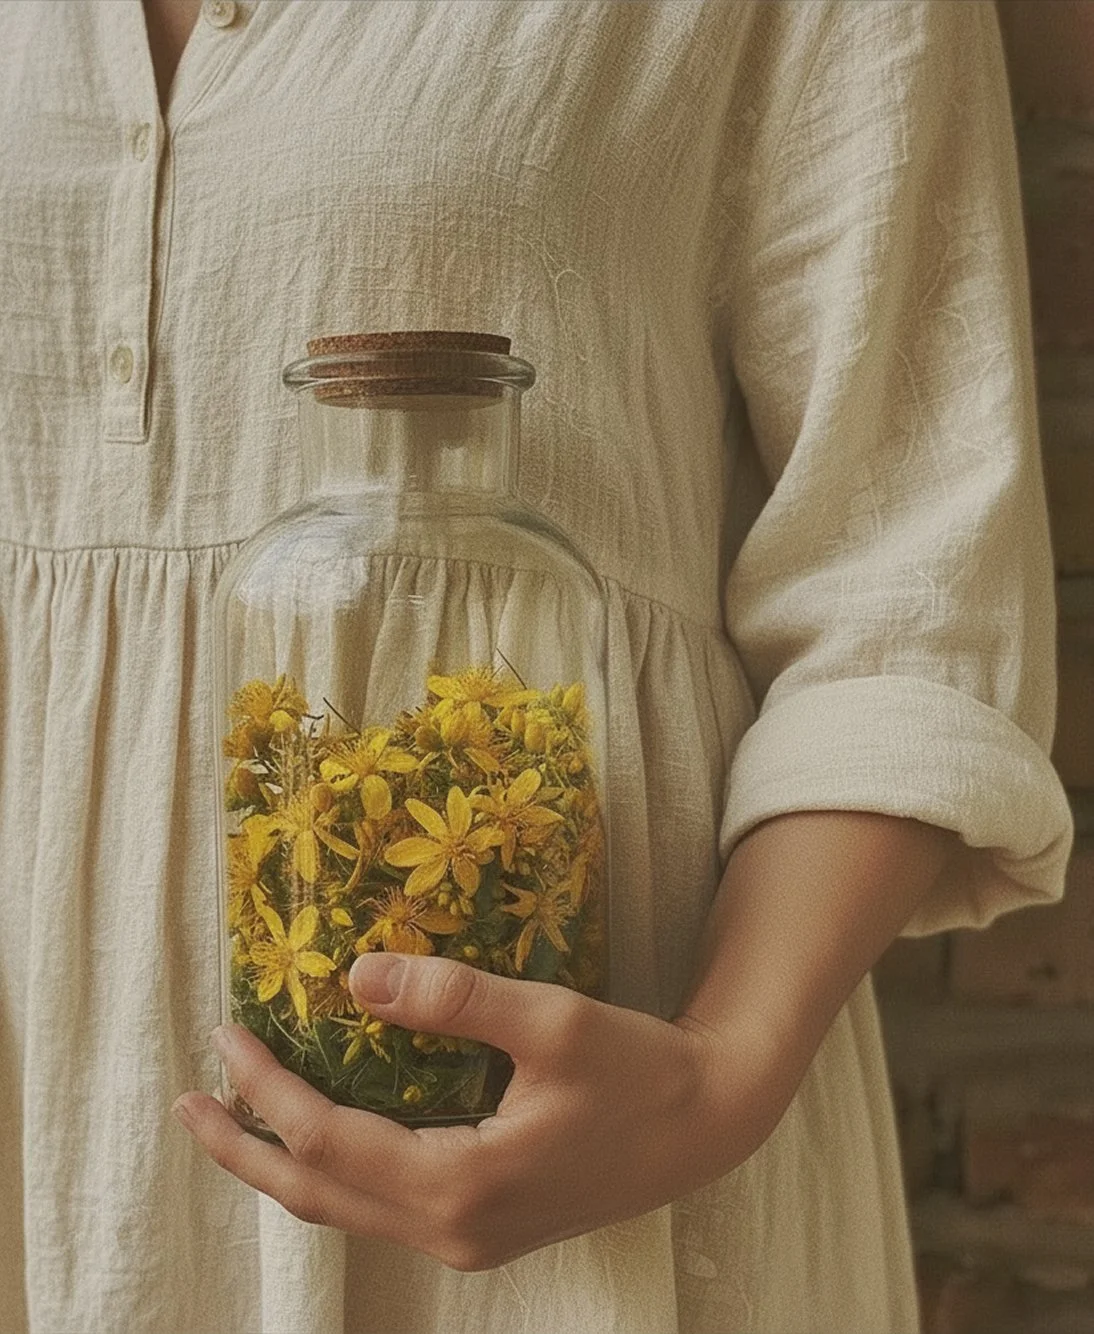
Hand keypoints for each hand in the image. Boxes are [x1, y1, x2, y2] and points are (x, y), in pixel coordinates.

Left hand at [171, 953, 790, 1270]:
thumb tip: (358, 977)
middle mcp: (453, 1229)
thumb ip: (454, 999)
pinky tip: (325, 1135)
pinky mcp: (484, 1227)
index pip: (330, 1139)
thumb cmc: (638, 1069)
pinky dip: (334, 1171)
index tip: (229, 1037)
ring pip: (346, 1210)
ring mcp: (467, 1238)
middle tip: (191, 1105)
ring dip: (284, 1164)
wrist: (705, 1125)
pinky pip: (381, 1207)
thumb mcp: (553, 1020)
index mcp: (463, 1184)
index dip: (270, 1089)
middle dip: (247, 1148)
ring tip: (237, 1122)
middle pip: (319, 1193)